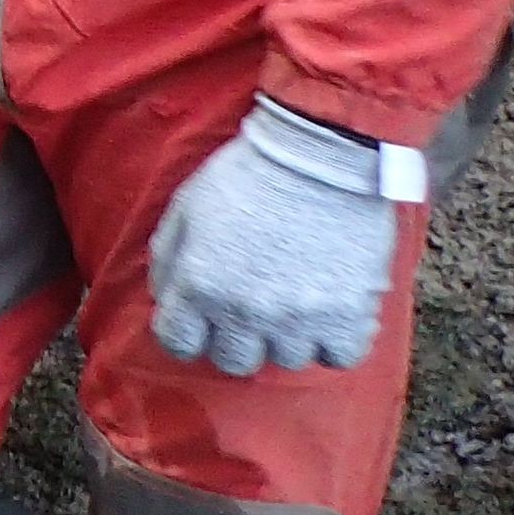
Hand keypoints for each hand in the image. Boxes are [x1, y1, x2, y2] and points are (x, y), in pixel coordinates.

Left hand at [149, 96, 412, 375]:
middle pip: (233, 361)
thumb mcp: (185, 207)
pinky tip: (329, 314)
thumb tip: (165, 297)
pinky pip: (340, 357)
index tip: (199, 319)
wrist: (318, 154)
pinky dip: (334, 341)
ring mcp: (299, 317)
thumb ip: (168, 259)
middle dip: (234, 337)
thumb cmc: (248, 174)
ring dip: (285, 336)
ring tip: (293, 303)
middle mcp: (245, 311)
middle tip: (248, 309)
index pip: (177, 343)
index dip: (186, 330)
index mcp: (199, 285)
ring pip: (286, 360)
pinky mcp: (349, 313)